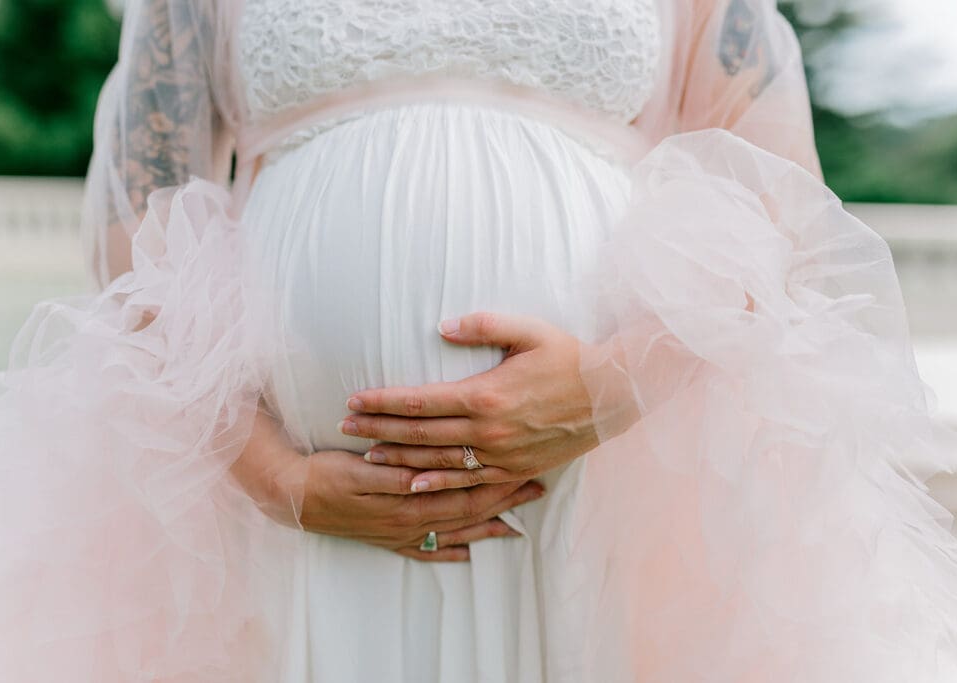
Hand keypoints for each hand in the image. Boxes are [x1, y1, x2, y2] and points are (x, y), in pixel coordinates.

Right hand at [230, 407, 544, 561]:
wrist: (290, 495)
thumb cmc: (325, 471)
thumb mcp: (360, 466)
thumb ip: (396, 471)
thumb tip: (430, 472)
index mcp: (406, 500)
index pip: (462, 492)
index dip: (494, 482)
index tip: (523, 470)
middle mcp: (409, 522)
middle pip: (465, 512)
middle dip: (502, 501)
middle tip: (534, 489)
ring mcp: (399, 534)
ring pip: (451, 532)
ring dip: (485, 527)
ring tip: (515, 524)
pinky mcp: (386, 539)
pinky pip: (424, 552)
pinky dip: (448, 554)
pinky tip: (466, 556)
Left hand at [341, 313, 635, 491]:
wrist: (612, 396)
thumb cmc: (569, 357)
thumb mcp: (529, 330)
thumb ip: (483, 325)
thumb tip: (441, 326)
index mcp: (486, 395)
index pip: (420, 400)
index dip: (382, 401)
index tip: (353, 398)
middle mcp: (488, 431)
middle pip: (419, 433)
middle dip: (378, 428)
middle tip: (344, 425)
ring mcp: (500, 456)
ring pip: (437, 462)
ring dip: (399, 457)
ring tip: (367, 453)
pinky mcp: (514, 471)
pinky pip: (468, 483)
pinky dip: (437, 484)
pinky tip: (412, 485)